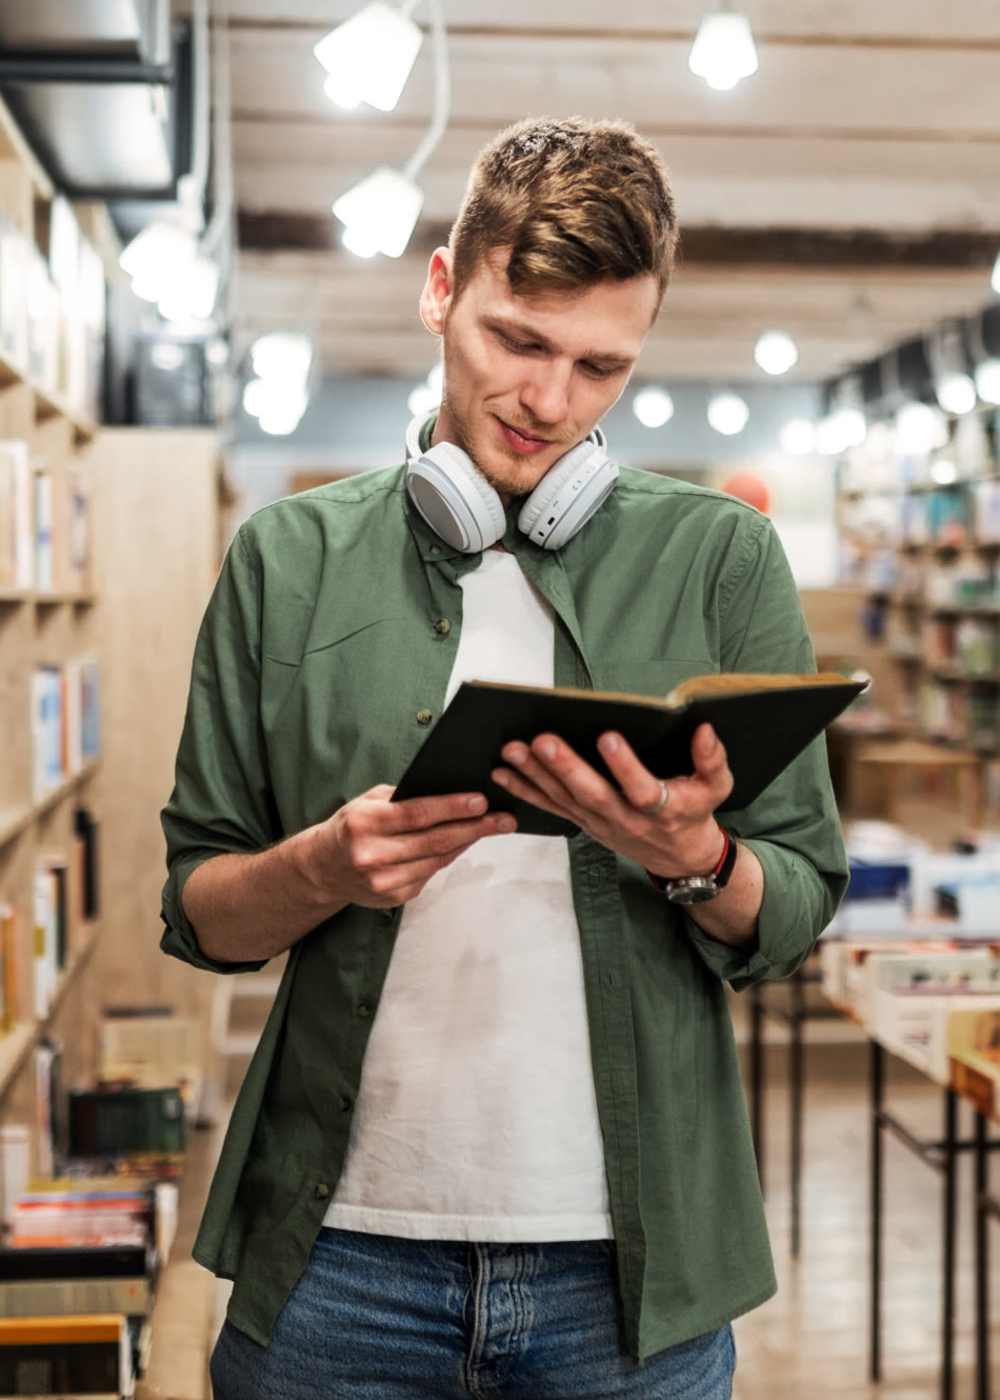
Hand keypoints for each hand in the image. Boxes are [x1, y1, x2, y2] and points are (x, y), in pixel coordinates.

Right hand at [310, 785, 516, 907]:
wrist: (323, 868)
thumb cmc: (351, 826)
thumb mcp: (368, 802)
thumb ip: (403, 797)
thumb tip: (450, 791)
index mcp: (364, 823)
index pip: (416, 814)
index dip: (452, 808)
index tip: (481, 801)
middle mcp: (372, 854)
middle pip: (434, 840)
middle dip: (474, 828)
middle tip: (503, 819)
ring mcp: (383, 880)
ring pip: (437, 859)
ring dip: (468, 842)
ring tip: (492, 828)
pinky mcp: (394, 896)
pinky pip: (430, 873)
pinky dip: (450, 857)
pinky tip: (465, 843)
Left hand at [491, 723, 732, 877]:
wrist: (680, 857)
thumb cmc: (695, 812)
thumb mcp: (717, 787)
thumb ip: (712, 760)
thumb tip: (705, 730)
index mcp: (662, 808)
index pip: (642, 789)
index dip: (625, 766)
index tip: (608, 737)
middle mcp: (627, 818)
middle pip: (593, 794)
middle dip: (565, 767)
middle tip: (542, 741)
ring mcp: (601, 823)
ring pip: (565, 799)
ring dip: (536, 775)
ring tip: (512, 750)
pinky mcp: (584, 822)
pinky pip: (551, 807)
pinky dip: (525, 790)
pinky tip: (502, 773)